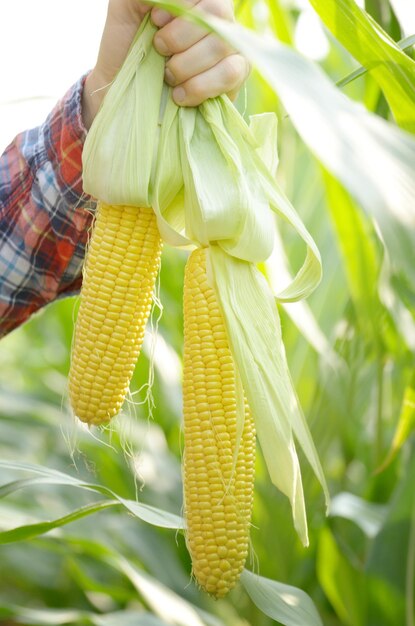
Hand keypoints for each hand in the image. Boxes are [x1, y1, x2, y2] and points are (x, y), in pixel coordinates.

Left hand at [82, 0, 248, 128]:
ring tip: (167, 76)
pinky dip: (200, 86)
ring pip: (220, 45)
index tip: (154, 21)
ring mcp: (230, 45)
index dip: (180, 8)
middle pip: (216, 14)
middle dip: (179, 38)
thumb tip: (166, 2)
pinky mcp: (236, 75)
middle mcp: (218, 18)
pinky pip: (230, 73)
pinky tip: (180, 94)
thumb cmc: (126, 46)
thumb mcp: (128, 8)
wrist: (123, 88)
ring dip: (186, 65)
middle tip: (159, 51)